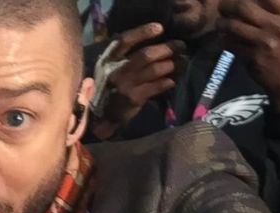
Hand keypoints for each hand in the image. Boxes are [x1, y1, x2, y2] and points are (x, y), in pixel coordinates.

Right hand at [90, 22, 184, 139]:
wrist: (100, 116)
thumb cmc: (108, 89)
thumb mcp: (108, 69)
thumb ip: (123, 57)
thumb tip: (152, 44)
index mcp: (108, 59)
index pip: (125, 40)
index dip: (142, 32)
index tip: (160, 28)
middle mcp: (116, 70)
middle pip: (146, 54)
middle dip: (166, 49)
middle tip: (179, 46)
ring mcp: (125, 85)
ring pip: (154, 70)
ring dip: (171, 65)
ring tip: (180, 63)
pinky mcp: (134, 98)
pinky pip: (156, 86)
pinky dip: (167, 82)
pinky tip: (172, 81)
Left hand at [218, 0, 279, 113]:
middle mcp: (279, 26)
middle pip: (244, 6)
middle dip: (228, 5)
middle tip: (222, 6)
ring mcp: (266, 42)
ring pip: (233, 25)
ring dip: (222, 23)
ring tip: (220, 24)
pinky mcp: (254, 56)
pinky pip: (231, 43)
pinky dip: (224, 40)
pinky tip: (224, 38)